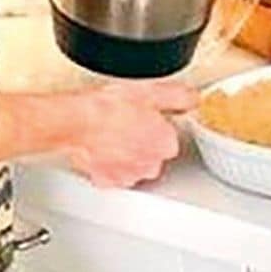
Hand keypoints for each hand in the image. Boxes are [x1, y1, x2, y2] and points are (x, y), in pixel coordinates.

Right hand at [67, 80, 198, 188]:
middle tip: (127, 123)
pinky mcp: (106, 180)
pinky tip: (101, 148)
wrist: (76, 121)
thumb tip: (193, 99)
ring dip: (127, 154)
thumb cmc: (110, 107)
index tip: (146, 117)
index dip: (157, 125)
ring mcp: (128, 175)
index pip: (170, 138)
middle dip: (143, 141)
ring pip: (134, 166)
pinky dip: (108, 164)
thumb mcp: (151, 91)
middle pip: (153, 154)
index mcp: (166, 144)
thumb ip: (180, 97)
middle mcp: (150, 164)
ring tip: (113, 134)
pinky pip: (112, 174)